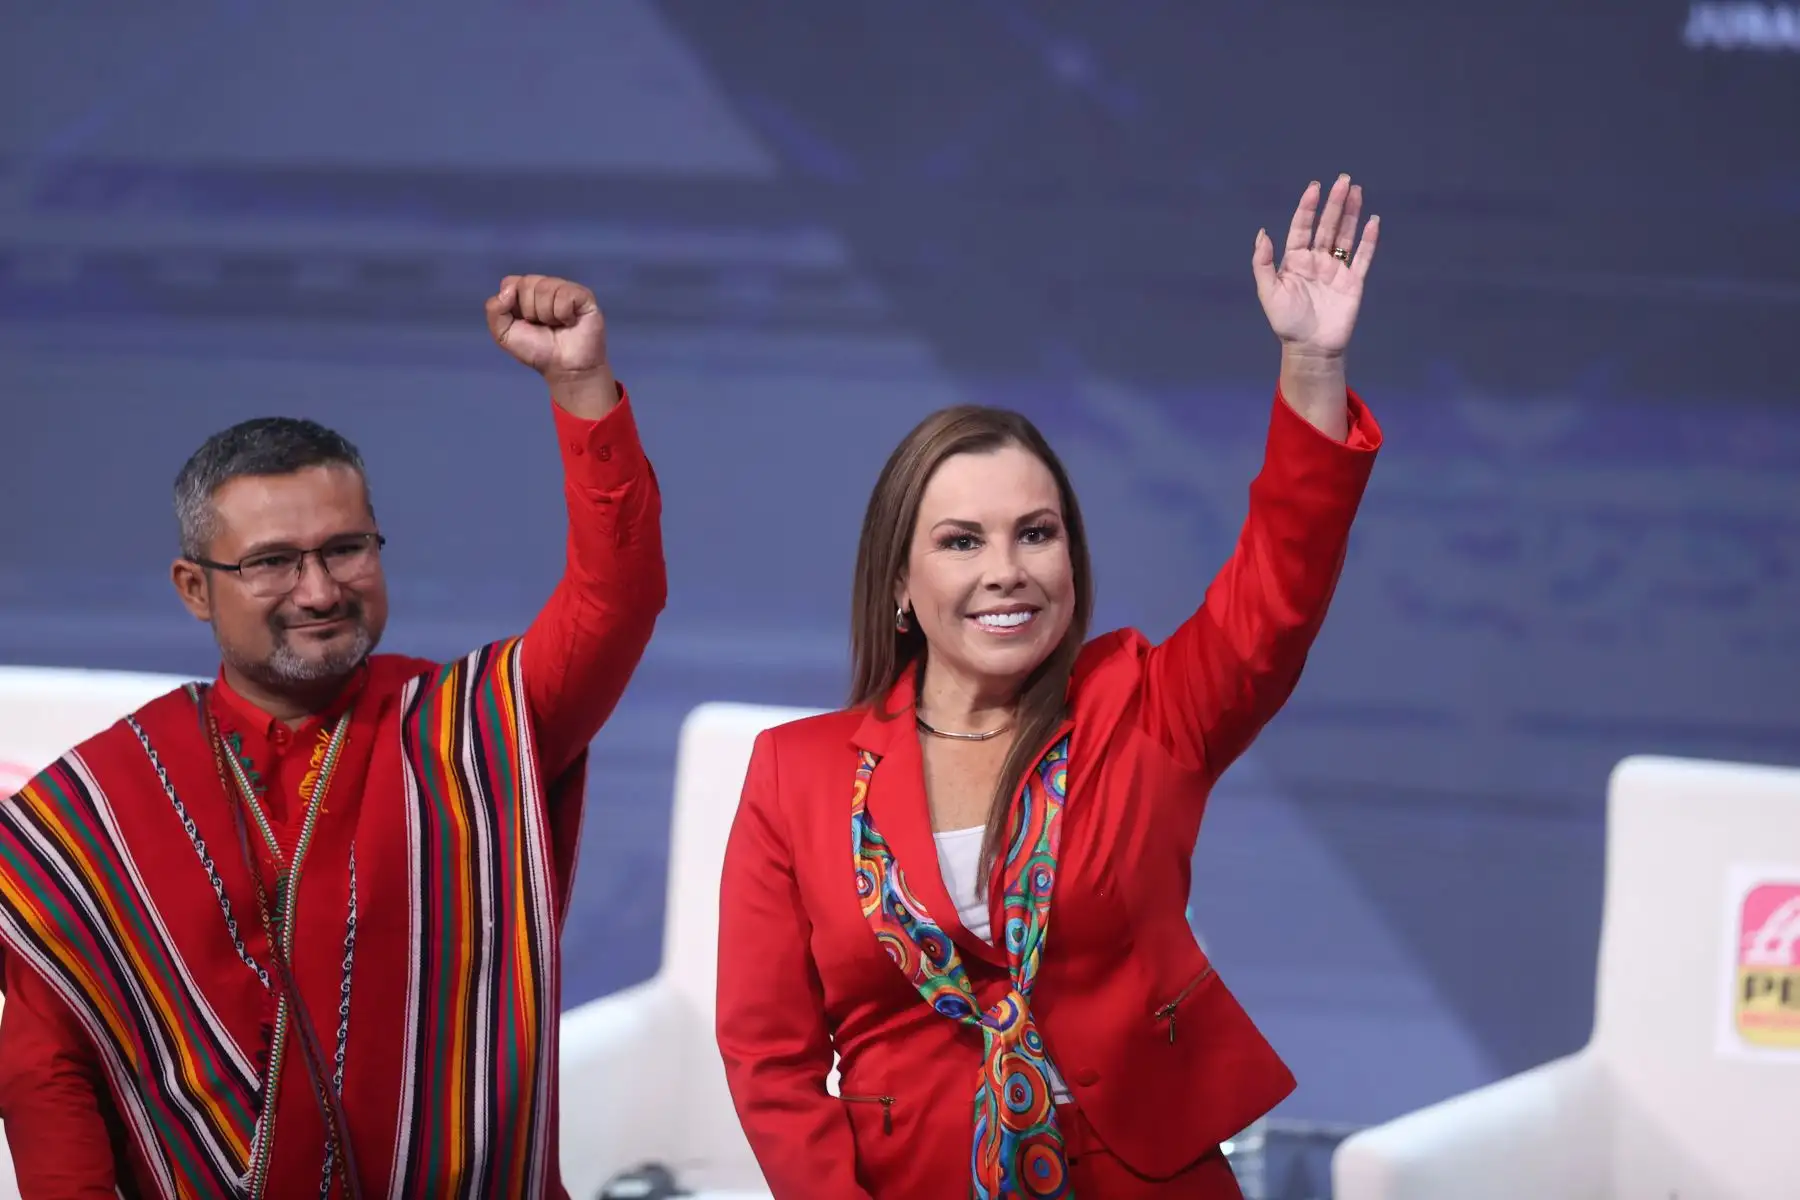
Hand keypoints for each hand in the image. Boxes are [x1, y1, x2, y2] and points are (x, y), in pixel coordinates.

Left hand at [486, 275, 608, 382]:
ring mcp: (564, 289)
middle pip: (527, 283)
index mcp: (524, 294)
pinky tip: (569, 322)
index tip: (522, 321)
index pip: (510, 282)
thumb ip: (495, 310)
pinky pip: (565, 294)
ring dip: (547, 314)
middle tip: (542, 326)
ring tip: (557, 325)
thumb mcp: (504, 334)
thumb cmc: (537, 351)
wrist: (564, 369)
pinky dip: (563, 314)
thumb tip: (509, 290)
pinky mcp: (583, 295)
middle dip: (530, 311)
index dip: (512, 303)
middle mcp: (544, 287)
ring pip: (546, 287)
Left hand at [1252, 175, 1379, 357]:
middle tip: (1342, 179)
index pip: (1302, 227)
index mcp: (1295, 260)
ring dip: (1351, 213)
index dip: (1308, 207)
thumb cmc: (1286, 322)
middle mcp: (1317, 260)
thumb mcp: (1268, 292)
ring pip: (1345, 235)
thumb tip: (1262, 232)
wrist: (1310, 348)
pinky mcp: (1353, 282)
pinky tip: (1373, 221)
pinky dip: (1369, 240)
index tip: (1314, 187)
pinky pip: (1362, 257)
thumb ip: (1262, 263)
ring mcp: (1336, 269)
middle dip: (1334, 203)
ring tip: (1356, 190)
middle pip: (1327, 225)